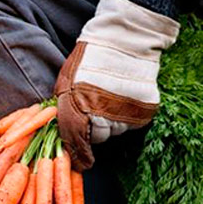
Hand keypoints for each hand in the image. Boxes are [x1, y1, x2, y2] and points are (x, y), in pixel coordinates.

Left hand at [55, 0, 178, 170]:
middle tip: (92, 113)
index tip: (80, 162)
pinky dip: (125, 117)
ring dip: (109, 123)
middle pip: (96, 137)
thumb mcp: (65, 82)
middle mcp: (101, 116)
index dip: (78, 154)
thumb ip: (63, 108)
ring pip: (114, 131)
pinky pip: (130, 124)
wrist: (124, 41)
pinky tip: (121, 100)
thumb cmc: (88, 59)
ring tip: (107, 101)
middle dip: (91, 130)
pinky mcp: (142, 111)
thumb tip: (61, 129)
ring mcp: (124, 114)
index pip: (75, 141)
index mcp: (77, 108)